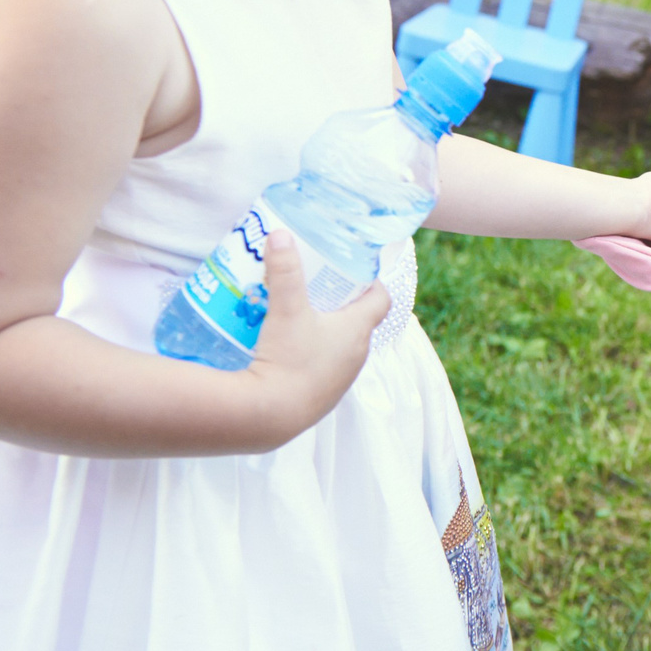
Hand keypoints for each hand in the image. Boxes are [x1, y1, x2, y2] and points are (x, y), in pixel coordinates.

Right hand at [244, 232, 388, 443]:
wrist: (269, 417)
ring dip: (322, 329)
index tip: (354, 270)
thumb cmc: (286, 359)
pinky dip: (308, 353)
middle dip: (339, 302)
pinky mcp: (320, 397)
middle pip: (357, 321)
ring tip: (295, 313)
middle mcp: (356, 356)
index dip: (372, 282)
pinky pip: (320, 367)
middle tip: (315, 285)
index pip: (381, 300)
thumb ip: (284, 270)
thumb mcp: (285, 308)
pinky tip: (282, 348)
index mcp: (358, 331)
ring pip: (338, 346)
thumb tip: (281, 234)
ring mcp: (339, 380)